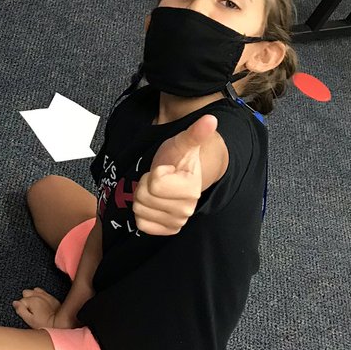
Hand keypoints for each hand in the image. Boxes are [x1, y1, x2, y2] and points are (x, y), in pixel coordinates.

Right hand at [13, 288, 62, 330]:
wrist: (60, 323)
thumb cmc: (45, 324)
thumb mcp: (30, 320)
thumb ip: (20, 310)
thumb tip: (15, 303)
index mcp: (32, 300)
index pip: (20, 301)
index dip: (21, 309)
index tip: (26, 314)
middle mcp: (38, 295)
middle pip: (25, 293)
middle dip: (26, 300)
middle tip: (30, 310)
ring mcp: (44, 295)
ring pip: (33, 290)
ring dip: (32, 296)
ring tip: (35, 306)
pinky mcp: (50, 297)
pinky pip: (41, 291)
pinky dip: (39, 295)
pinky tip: (40, 303)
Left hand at [133, 114, 217, 235]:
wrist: (180, 173)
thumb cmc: (178, 157)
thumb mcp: (182, 142)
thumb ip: (195, 133)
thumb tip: (210, 120)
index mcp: (191, 189)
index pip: (154, 185)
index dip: (154, 173)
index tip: (165, 169)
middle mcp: (187, 209)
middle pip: (144, 198)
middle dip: (145, 185)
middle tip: (159, 178)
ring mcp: (178, 221)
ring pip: (140, 210)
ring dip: (142, 197)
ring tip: (156, 189)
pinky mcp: (168, 229)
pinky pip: (142, 223)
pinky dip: (142, 213)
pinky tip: (154, 202)